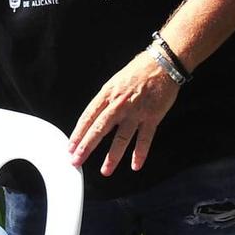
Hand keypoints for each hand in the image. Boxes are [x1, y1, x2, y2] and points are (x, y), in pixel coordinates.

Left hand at [69, 50, 183, 176]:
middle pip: (99, 129)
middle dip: (86, 147)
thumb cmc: (139, 71)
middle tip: (77, 161)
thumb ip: (106, 100)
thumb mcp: (115, 81)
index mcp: (108, 94)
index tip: (70, 147)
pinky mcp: (153, 116)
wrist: (164, 63)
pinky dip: (140, 153)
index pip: (88, 117)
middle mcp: (120, 104)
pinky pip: (145, 138)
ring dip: (112, 156)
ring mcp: (136, 111)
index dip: (78, 133)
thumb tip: (95, 118)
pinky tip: (135, 165)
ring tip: (105, 171)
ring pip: (121, 138)